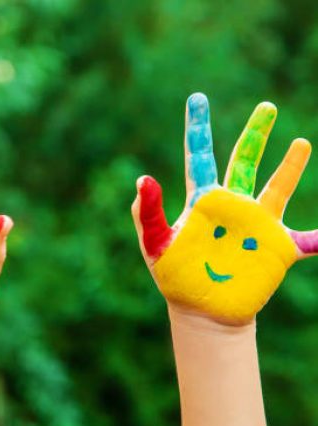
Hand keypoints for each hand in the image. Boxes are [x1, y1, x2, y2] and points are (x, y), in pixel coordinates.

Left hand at [132, 93, 316, 323]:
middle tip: (266, 107)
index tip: (196, 98)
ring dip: (289, 168)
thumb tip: (143, 178)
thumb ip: (147, 213)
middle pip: (244, 160)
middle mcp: (232, 205)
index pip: (199, 155)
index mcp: (202, 200)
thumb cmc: (175, 276)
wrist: (201, 310)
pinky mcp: (277, 249)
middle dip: (255, 134)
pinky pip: (308, 240)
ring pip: (277, 189)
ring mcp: (257, 225)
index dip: (197, 127)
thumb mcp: (155, 244)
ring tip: (300, 143)